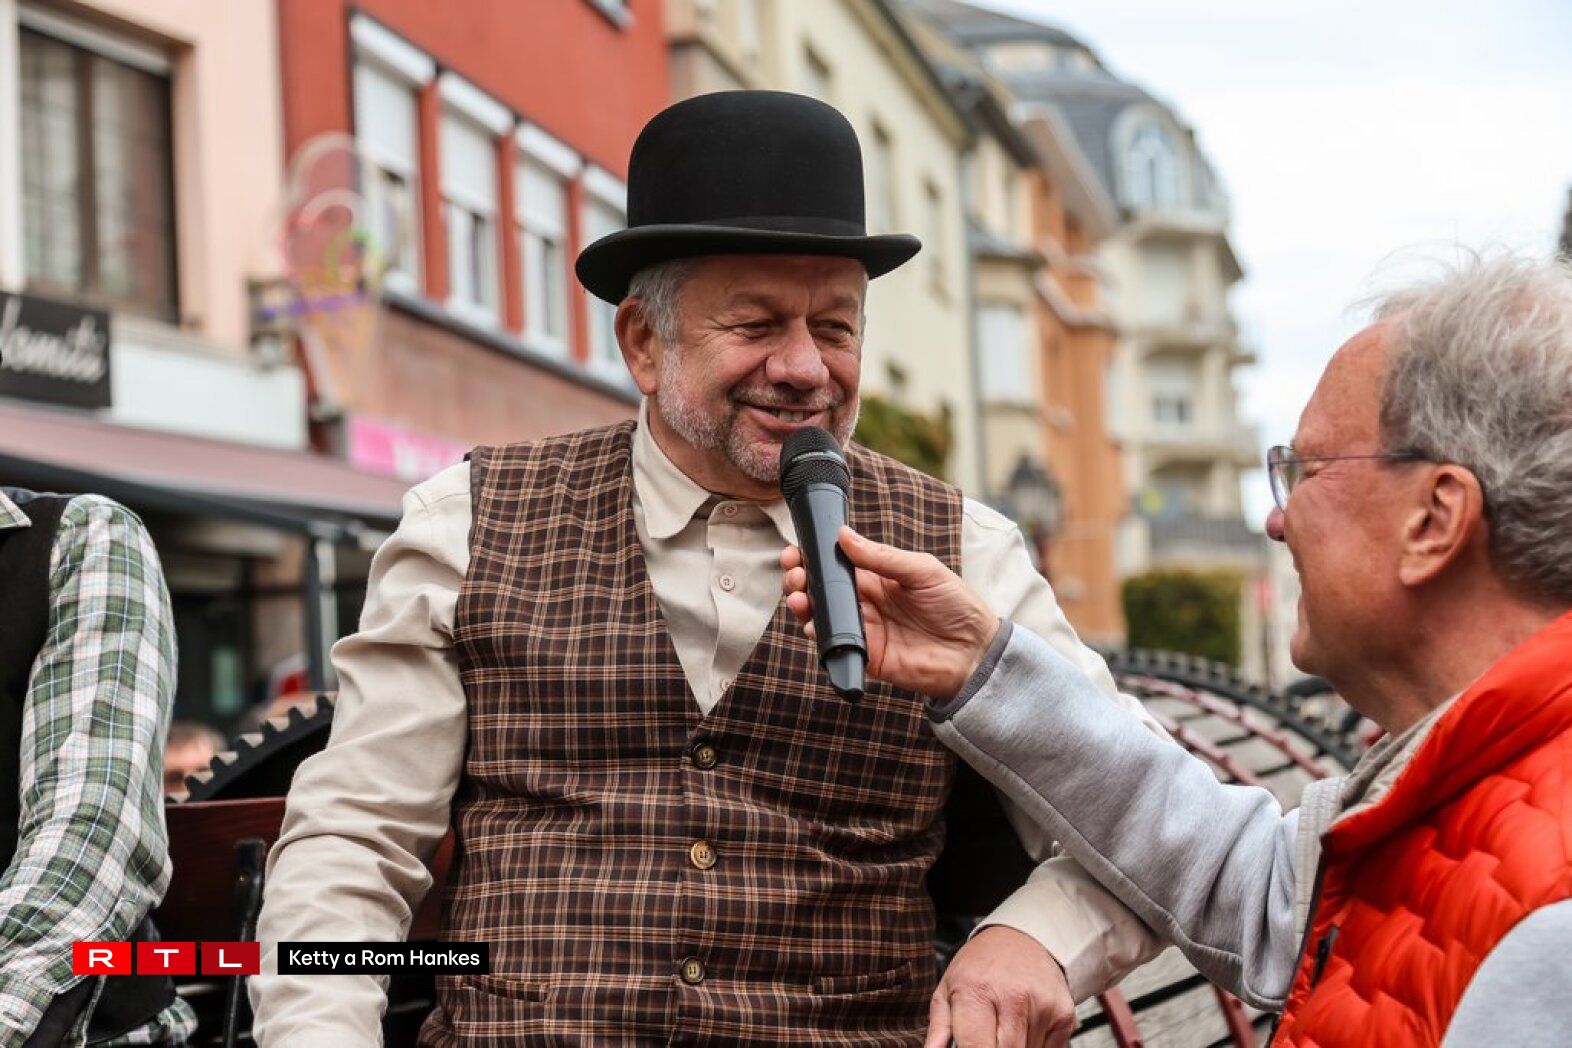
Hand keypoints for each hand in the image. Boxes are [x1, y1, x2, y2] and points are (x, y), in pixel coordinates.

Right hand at [780, 525, 998, 699]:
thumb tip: (844, 535)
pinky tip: (812, 624)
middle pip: (822, 589)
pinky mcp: (866, 655)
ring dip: (803, 605)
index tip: (795, 551)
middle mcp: (866, 602)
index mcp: (878, 577)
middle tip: (794, 574)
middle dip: (801, 579)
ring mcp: (864, 629)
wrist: (975, 651)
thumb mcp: (922, 571)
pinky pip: (834, 646)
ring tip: (797, 597)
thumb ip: (882, 557)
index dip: (814, 557)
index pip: (837, 564)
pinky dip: (818, 635)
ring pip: (822, 616)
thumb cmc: (956, 605)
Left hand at [926, 926, 1075, 1047]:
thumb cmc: (980, 966)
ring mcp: (1042, 1006)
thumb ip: (939, 1029)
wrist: (1022, 938)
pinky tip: (1025, 1026)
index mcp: (976, 992)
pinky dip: (1035, 1046)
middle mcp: (1013, 997)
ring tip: (1004, 1027)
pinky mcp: (1064, 1013)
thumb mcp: (948, 989)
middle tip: (987, 1036)